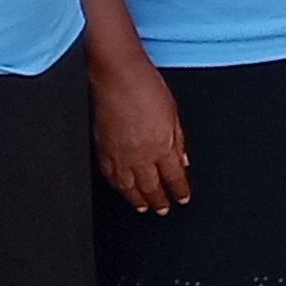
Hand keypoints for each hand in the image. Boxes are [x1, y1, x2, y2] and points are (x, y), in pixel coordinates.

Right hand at [92, 52, 189, 213]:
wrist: (116, 75)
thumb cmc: (146, 86)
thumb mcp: (174, 112)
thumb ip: (178, 140)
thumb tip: (183, 160)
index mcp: (162, 147)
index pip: (174, 177)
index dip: (179, 191)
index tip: (182, 199)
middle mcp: (141, 156)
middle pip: (151, 187)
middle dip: (158, 200)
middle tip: (162, 209)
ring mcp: (119, 155)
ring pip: (129, 186)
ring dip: (136, 199)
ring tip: (142, 207)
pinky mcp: (102, 149)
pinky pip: (110, 176)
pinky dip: (116, 185)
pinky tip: (119, 187)